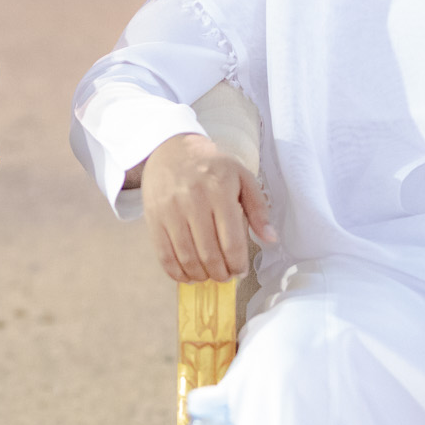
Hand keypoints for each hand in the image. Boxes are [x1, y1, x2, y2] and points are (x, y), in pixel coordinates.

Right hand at [139, 132, 276, 283]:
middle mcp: (194, 201)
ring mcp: (170, 211)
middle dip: (221, 273)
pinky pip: (164, 254)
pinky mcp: (154, 218)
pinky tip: (187, 275)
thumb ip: (258, 208)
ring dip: (201, 275)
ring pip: (187, 257)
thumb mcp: (242, 176)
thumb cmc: (210, 165)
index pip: (231, 242)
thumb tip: (270, 238)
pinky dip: (176, 272)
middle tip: (226, 275)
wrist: (170, 149)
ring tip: (209, 275)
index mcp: (220, 191)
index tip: (240, 270)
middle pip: (209, 254)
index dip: (238, 264)